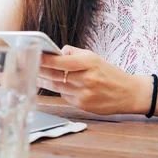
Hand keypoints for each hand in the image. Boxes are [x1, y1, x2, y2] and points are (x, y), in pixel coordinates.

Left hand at [36, 45, 150, 114]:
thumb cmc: (110, 73)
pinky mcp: (83, 105)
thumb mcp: (95, 57)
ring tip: (35, 74)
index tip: (35, 55)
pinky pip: (65, 95)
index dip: (47, 59)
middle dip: (41, 70)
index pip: (63, 62)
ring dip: (44, 80)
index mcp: (90, 63)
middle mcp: (87, 79)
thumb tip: (57, 52)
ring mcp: (85, 94)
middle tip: (29, 64)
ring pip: (58, 86)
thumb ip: (75, 54)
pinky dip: (58, 89)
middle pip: (57, 75)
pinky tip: (51, 84)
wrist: (128, 93)